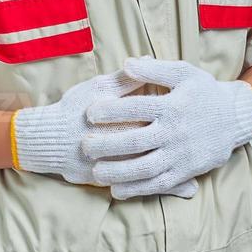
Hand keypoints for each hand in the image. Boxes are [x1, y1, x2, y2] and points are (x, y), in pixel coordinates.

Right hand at [12, 71, 197, 196]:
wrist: (44, 140)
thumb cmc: (72, 110)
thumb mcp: (97, 89)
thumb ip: (124, 80)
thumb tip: (146, 63)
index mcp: (123, 120)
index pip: (158, 118)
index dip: (181, 117)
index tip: (198, 114)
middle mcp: (123, 145)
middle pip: (161, 147)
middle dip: (185, 145)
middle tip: (206, 142)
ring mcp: (117, 167)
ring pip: (156, 171)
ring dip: (180, 171)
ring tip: (201, 173)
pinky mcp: (111, 183)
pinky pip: (145, 188)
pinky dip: (167, 188)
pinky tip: (187, 188)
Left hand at [81, 56, 251, 198]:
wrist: (235, 117)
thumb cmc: (204, 92)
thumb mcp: (184, 73)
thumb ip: (155, 70)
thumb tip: (127, 64)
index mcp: (173, 105)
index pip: (137, 108)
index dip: (111, 111)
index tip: (90, 113)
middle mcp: (175, 131)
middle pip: (136, 141)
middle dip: (107, 145)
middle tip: (84, 146)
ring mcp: (180, 154)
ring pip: (145, 167)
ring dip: (118, 172)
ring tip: (96, 172)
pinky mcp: (185, 171)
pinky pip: (159, 184)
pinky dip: (137, 189)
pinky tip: (117, 190)